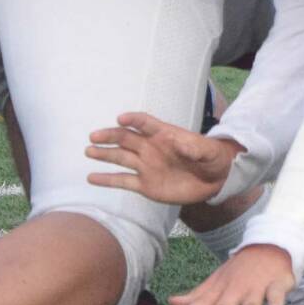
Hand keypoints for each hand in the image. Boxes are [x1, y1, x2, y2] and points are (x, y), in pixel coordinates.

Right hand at [85, 111, 240, 204]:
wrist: (215, 179)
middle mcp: (151, 148)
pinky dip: (107, 179)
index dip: (134, 120)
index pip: (146, 123)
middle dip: (110, 136)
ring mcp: (146, 166)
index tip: (121, 119)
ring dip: (104, 154)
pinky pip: (123, 181)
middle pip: (126, 138)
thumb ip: (194, 148)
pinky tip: (91, 178)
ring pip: (121, 158)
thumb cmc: (212, 158)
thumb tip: (179, 142)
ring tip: (88, 151)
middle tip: (94, 136)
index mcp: (165, 135)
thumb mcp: (207, 151)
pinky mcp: (145, 184)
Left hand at [169, 244, 296, 304]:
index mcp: (222, 288)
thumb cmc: (240, 269)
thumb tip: (172, 303)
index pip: (204, 302)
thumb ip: (197, 296)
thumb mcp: (217, 280)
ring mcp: (257, 287)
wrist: (270, 245)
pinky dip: (276, 302)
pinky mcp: (277, 284)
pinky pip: (277, 294)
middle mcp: (238, 289)